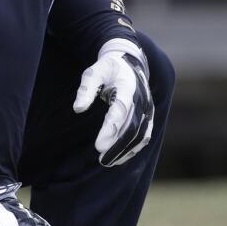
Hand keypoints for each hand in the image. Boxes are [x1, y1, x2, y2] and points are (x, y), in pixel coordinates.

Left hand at [74, 38, 153, 166]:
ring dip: (126, 150)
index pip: (121, 111)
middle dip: (118, 145)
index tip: (98, 145)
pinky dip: (133, 148)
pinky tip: (119, 158)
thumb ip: (86, 90)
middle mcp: (142, 99)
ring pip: (141, 135)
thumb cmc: (107, 69)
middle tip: (102, 159)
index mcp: (128, 86)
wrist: (129, 63)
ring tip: (108, 162)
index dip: (110, 129)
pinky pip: (144, 136)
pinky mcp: (148, 116)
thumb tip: (78, 109)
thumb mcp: (93, 73)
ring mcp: (148, 109)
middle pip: (133, 128)